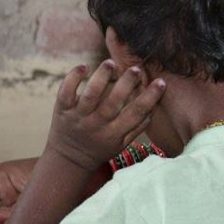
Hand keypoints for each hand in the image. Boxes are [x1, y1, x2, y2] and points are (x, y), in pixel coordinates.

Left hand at [46, 61, 164, 170]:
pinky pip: (66, 92)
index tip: (160, 83)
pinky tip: (83, 66)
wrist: (68, 160)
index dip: (149, 98)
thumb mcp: (120, 145)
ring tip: (111, 62)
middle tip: (136, 69)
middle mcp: (96, 125)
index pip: (135, 114)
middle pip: (113, 102)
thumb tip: (153, 108)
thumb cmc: (99, 149)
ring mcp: (78, 117)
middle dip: (126, 84)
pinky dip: (73, 78)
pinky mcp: (62, 110)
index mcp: (114, 134)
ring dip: (101, 77)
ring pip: (90, 95)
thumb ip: (136, 128)